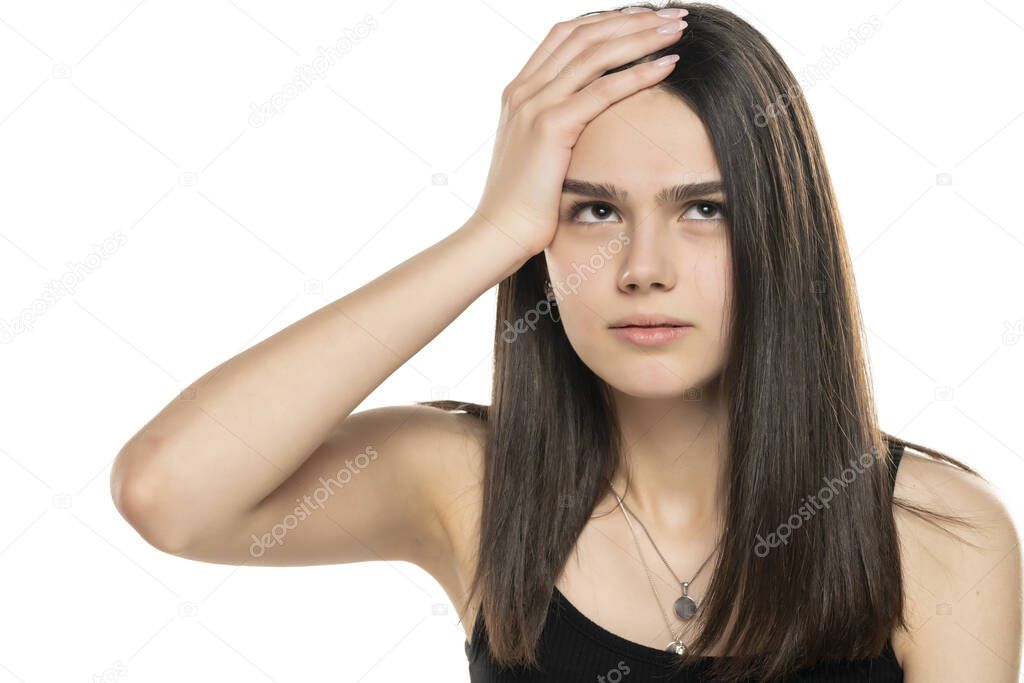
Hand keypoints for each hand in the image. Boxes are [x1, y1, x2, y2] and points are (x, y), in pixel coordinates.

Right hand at [470, 7, 688, 259]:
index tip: (645, 18)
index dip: (608, 21)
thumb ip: (554, 129)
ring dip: (642, 35)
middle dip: (632, 18)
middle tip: (672, 13)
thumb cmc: (522, 206)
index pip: (568, 35)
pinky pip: (603, 90)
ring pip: (596, 53)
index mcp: (519, 92)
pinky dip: (639, 72)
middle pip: (584, 33)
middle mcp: (524, 90)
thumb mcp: (536, 156)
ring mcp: (534, 105)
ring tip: (678, 27)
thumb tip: (584, 125)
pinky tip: (669, 63)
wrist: (499, 234)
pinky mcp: (550, 127)